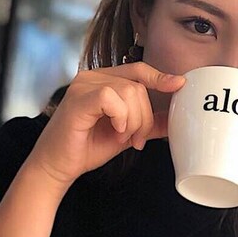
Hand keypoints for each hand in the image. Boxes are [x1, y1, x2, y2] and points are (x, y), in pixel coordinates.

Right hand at [24, 63, 185, 190]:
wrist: (59, 166)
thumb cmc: (87, 147)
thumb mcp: (126, 133)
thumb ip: (148, 124)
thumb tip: (173, 120)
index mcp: (103, 81)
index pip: (138, 70)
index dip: (160, 77)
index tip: (179, 84)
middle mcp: (92, 77)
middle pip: (138, 86)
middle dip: (144, 117)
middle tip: (136, 139)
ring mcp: (83, 85)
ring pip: (128, 92)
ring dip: (133, 121)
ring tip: (123, 137)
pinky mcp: (78, 98)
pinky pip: (111, 98)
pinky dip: (120, 117)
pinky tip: (114, 130)